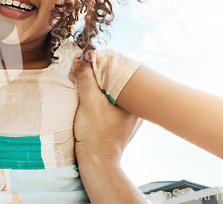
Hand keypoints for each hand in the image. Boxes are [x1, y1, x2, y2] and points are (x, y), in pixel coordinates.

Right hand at [73, 58, 145, 202]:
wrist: (95, 162)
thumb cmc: (95, 133)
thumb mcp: (89, 101)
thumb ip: (87, 78)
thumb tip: (85, 59)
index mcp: (137, 103)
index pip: (124, 75)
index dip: (108, 65)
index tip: (93, 62)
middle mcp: (137, 110)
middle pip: (120, 84)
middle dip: (104, 76)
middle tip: (89, 70)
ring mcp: (129, 119)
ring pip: (115, 94)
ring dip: (102, 88)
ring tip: (89, 83)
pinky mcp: (119, 126)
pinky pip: (112, 105)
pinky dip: (102, 99)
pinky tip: (92, 98)